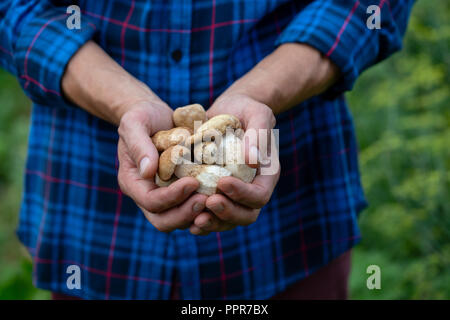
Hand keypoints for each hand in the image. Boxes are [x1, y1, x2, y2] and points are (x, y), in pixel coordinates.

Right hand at [117, 101, 207, 231]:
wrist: (156, 116)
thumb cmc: (143, 116)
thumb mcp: (135, 122)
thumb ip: (138, 144)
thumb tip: (148, 171)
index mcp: (133, 182)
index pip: (150, 202)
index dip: (171, 197)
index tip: (193, 182)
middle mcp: (148, 194)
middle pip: (163, 221)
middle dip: (185, 214)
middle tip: (206, 199)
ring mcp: (165, 196)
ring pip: (180, 220)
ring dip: (197, 215)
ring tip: (216, 200)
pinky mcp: (181, 193)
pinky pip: (192, 209)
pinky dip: (206, 208)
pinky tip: (222, 197)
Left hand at [189, 94, 279, 235]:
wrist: (229, 111)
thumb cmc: (246, 109)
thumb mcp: (257, 113)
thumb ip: (258, 134)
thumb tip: (252, 159)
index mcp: (265, 174)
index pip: (259, 195)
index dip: (243, 194)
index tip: (222, 182)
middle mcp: (251, 189)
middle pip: (246, 215)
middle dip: (227, 213)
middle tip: (208, 202)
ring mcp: (234, 195)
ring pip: (228, 220)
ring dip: (213, 223)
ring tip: (194, 219)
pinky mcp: (216, 193)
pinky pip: (212, 215)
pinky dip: (200, 220)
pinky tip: (187, 220)